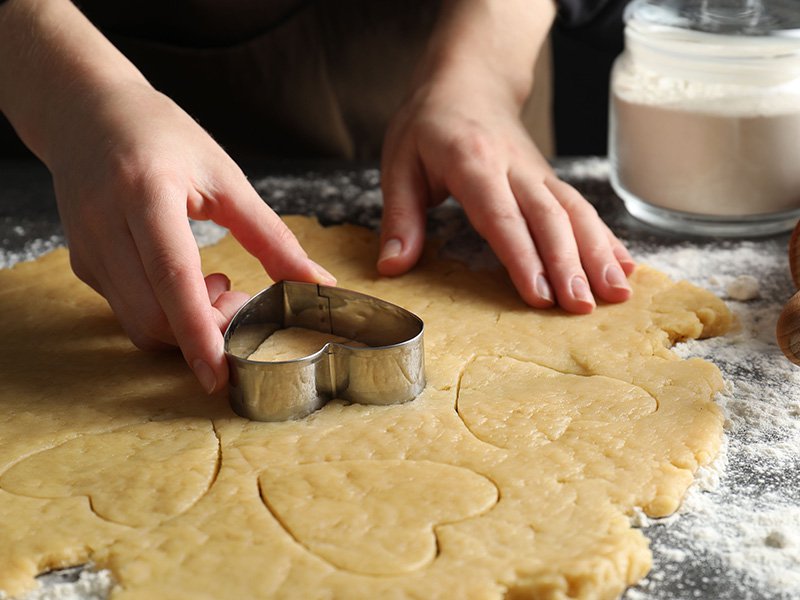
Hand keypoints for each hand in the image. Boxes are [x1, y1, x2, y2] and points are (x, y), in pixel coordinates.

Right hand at [49, 81, 334, 391]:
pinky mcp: (83, 265)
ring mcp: (87, 251)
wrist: (84, 112)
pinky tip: (184, 278)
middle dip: (205, 331)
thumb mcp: (224, 175)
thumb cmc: (161, 135)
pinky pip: (127, 311)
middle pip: (154, 315)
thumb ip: (271, 235)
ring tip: (214, 282)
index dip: (199, 331)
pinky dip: (166, 313)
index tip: (220, 375)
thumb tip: (317, 282)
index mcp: (146, 194)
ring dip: (186, 324)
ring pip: (138, 323)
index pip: (173, 276)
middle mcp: (105, 226)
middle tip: (240, 298)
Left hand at [378, 72, 633, 312]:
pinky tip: (625, 267)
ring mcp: (538, 173)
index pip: (500, 216)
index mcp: (472, 162)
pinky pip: (582, 208)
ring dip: (598, 254)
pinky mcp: (550, 180)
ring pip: (575, 212)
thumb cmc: (429, 126)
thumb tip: (392, 267)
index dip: (522, 257)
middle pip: (548, 217)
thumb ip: (400, 217)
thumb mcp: (399, 164)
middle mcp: (514, 167)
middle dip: (568, 264)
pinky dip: (606, 238)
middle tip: (581, 307)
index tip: (539, 295)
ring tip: (616, 295)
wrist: (469, 82)